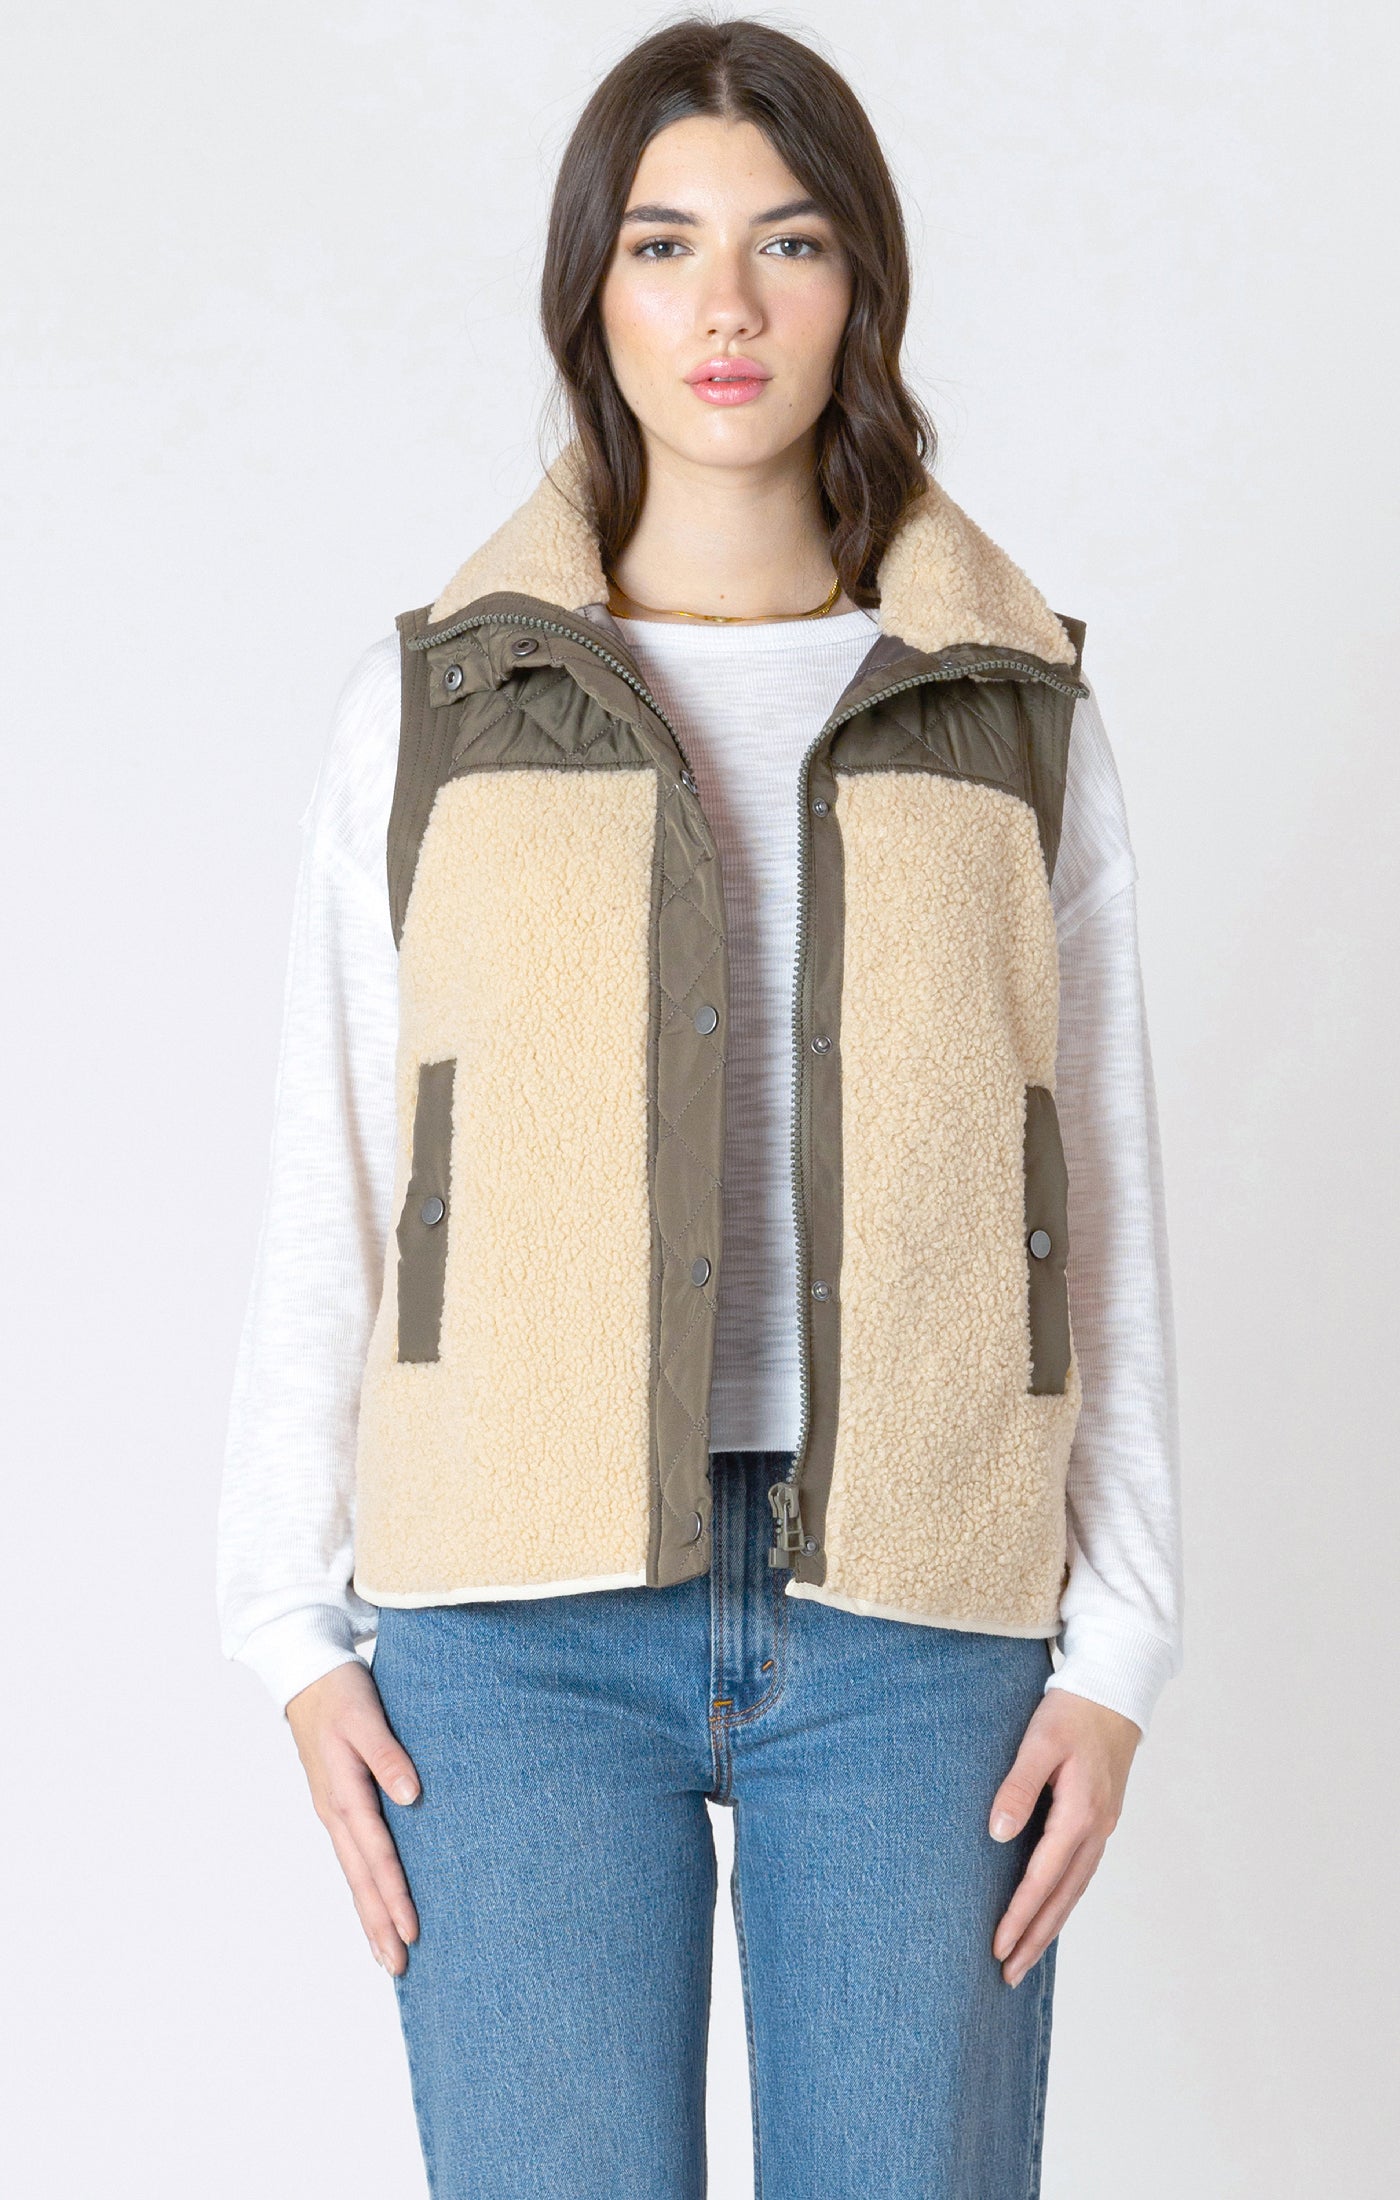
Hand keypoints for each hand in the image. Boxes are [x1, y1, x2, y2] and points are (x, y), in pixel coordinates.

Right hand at [285, 1660, 420, 1975]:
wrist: (306, 1673)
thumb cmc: (340, 1693)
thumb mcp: (367, 1717)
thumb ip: (389, 1755)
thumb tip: (411, 1795)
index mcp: (344, 1795)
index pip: (376, 1857)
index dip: (394, 1896)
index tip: (412, 1932)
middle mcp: (335, 1812)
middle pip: (361, 1880)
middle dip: (379, 1924)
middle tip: (399, 1967)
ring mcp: (333, 1812)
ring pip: (354, 1874)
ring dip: (370, 1913)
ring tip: (385, 1953)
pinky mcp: (336, 1805)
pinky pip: (352, 1857)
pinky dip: (363, 1887)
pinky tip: (373, 1902)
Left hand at [988, 1688, 1139, 1986]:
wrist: (1115, 1691)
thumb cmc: (1072, 1712)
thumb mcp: (1039, 1741)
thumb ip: (1018, 1786)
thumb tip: (998, 1833)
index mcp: (1081, 1815)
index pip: (1043, 1879)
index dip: (1019, 1916)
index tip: (998, 1948)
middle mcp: (1096, 1830)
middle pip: (1062, 1899)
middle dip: (1035, 1939)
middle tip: (1007, 1976)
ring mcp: (1102, 1828)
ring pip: (1073, 1891)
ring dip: (1049, 1926)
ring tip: (1024, 1958)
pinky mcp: (1099, 1820)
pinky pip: (1079, 1873)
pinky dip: (1062, 1901)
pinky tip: (1047, 1913)